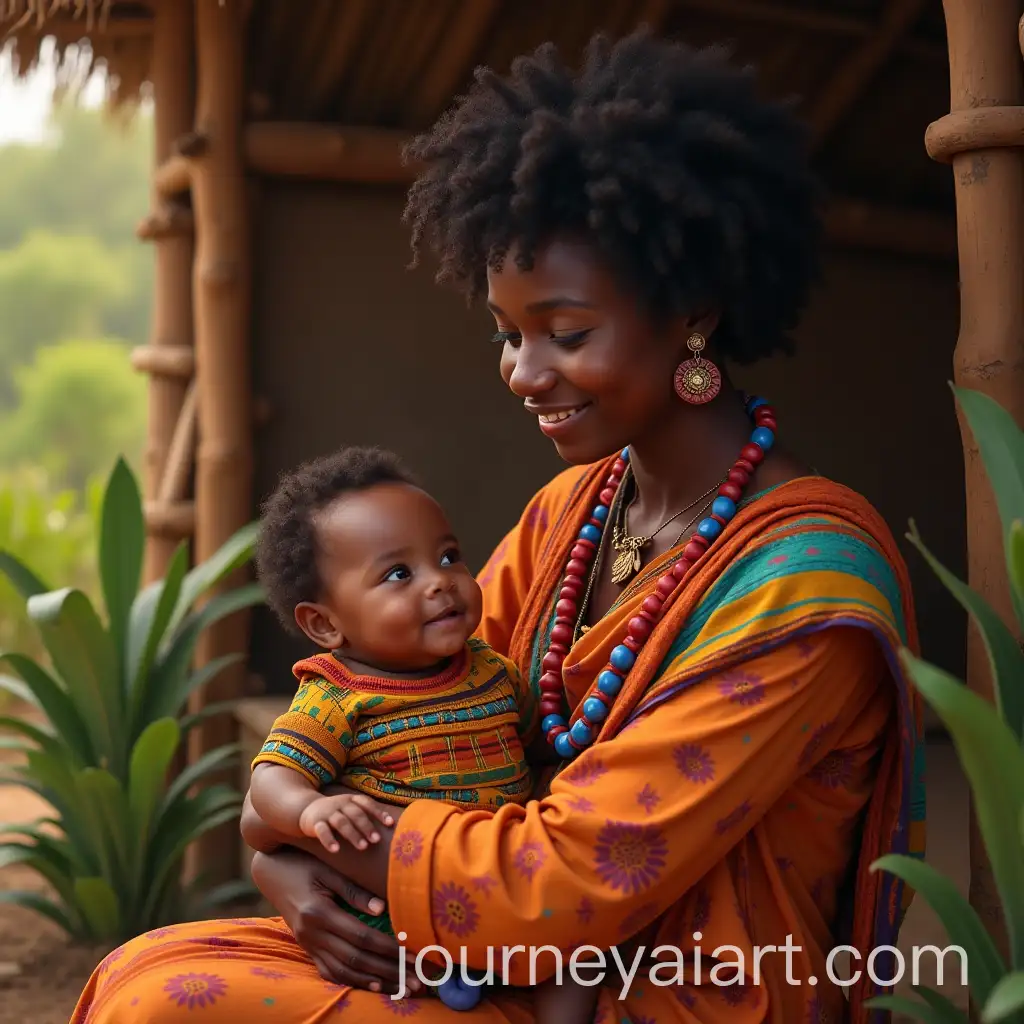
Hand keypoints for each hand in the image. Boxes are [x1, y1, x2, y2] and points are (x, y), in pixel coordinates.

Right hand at [250, 847, 419, 993]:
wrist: (270, 872)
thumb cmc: (303, 863)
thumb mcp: (328, 869)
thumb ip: (353, 890)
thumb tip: (382, 908)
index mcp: (319, 913)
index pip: (362, 937)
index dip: (389, 949)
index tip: (414, 955)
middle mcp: (312, 934)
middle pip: (357, 960)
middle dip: (389, 972)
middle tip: (417, 981)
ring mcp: (308, 944)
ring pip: (344, 971)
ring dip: (376, 982)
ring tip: (403, 989)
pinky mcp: (307, 948)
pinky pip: (330, 971)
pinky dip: (353, 981)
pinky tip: (373, 985)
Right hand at [299, 793, 395, 852]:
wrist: (306, 809)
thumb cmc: (336, 812)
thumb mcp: (350, 809)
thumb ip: (365, 815)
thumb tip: (390, 826)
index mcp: (351, 800)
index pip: (367, 803)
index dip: (378, 812)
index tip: (390, 823)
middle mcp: (340, 804)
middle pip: (356, 814)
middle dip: (367, 826)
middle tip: (377, 840)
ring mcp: (327, 813)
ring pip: (341, 822)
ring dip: (353, 834)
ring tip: (363, 847)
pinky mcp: (315, 823)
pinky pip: (322, 831)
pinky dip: (329, 840)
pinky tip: (335, 850)